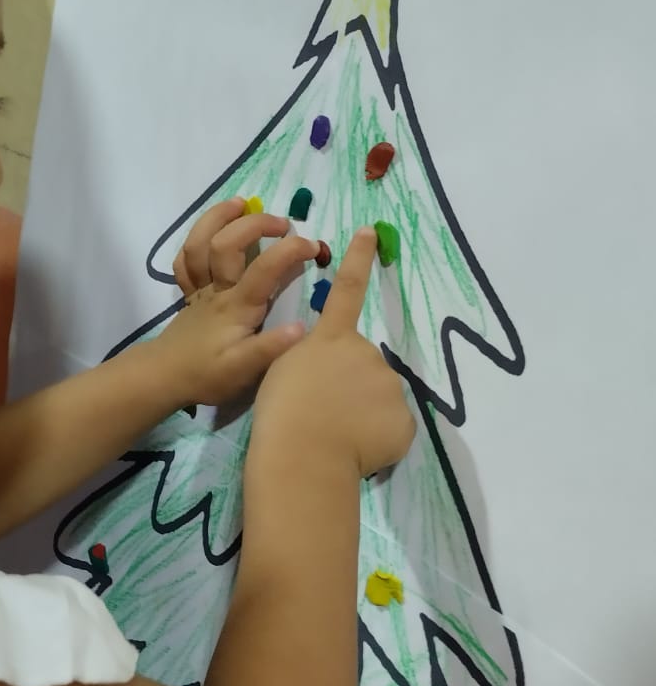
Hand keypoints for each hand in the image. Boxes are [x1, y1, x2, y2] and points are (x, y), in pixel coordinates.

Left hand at [151, 198, 318, 406]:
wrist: (163, 378)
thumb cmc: (207, 375)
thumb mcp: (244, 371)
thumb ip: (270, 348)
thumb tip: (300, 326)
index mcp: (236, 307)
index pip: (265, 269)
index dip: (289, 251)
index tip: (313, 246)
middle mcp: (216, 290)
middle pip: (226, 245)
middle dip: (254, 225)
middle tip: (283, 223)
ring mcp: (199, 289)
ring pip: (199, 244)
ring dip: (217, 218)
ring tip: (241, 203)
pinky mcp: (189, 294)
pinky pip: (185, 261)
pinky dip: (194, 242)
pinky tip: (209, 232)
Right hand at [252, 228, 415, 478]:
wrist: (304, 454)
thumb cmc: (282, 412)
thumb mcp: (283, 370)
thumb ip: (312, 360)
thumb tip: (332, 373)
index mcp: (331, 340)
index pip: (348, 290)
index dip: (358, 259)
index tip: (371, 231)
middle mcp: (366, 354)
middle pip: (365, 366)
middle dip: (352, 385)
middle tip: (326, 413)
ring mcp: (389, 386)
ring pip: (380, 398)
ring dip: (365, 413)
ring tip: (338, 436)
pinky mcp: (404, 420)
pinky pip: (392, 428)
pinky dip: (380, 439)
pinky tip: (358, 450)